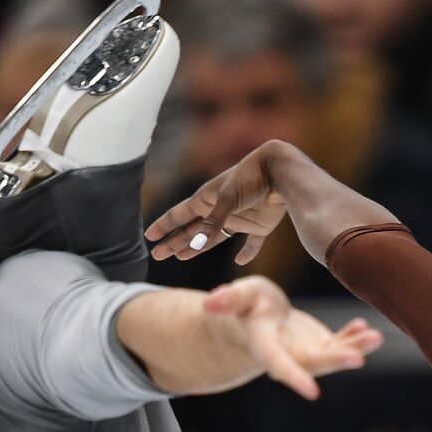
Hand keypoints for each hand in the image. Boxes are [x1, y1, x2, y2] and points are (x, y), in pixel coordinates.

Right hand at [146, 142, 288, 264]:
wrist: (281, 171)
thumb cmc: (250, 178)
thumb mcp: (227, 199)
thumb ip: (213, 222)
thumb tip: (196, 244)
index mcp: (207, 199)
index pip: (179, 215)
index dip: (164, 225)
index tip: (149, 236)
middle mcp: (220, 210)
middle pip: (192, 230)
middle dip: (174, 241)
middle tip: (158, 255)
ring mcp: (240, 218)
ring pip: (214, 237)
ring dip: (198, 247)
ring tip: (181, 256)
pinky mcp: (260, 225)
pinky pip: (251, 243)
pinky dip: (247, 252)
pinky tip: (240, 260)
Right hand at [204, 275, 381, 399]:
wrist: (258, 317)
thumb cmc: (244, 305)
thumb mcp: (237, 296)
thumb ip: (227, 299)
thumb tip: (210, 303)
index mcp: (265, 346)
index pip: (279, 364)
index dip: (294, 377)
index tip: (312, 392)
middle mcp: (289, 354)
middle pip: (313, 362)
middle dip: (335, 360)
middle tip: (358, 358)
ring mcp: (307, 351)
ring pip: (333, 354)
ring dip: (354, 348)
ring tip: (375, 337)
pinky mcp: (321, 344)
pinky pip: (340, 343)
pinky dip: (353, 336)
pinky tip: (364, 327)